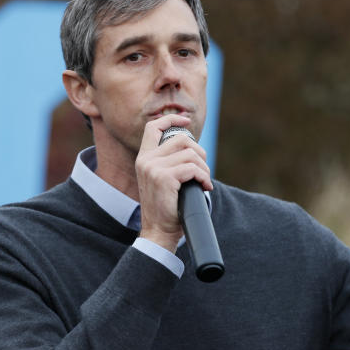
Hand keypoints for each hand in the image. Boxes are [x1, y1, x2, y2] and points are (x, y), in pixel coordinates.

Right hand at [134, 115, 212, 251]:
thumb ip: (169, 162)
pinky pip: (193, 169)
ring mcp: (153, 168)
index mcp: (144, 158)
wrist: (158, 231)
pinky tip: (205, 187)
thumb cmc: (166, 208)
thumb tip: (192, 147)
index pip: (153, 127)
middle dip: (200, 153)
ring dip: (204, 169)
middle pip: (181, 139)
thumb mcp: (162, 180)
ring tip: (204, 182)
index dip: (171, 119)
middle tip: (203, 170)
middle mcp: (146, 160)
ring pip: (191, 154)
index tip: (186, 121)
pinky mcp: (164, 178)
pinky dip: (204, 177)